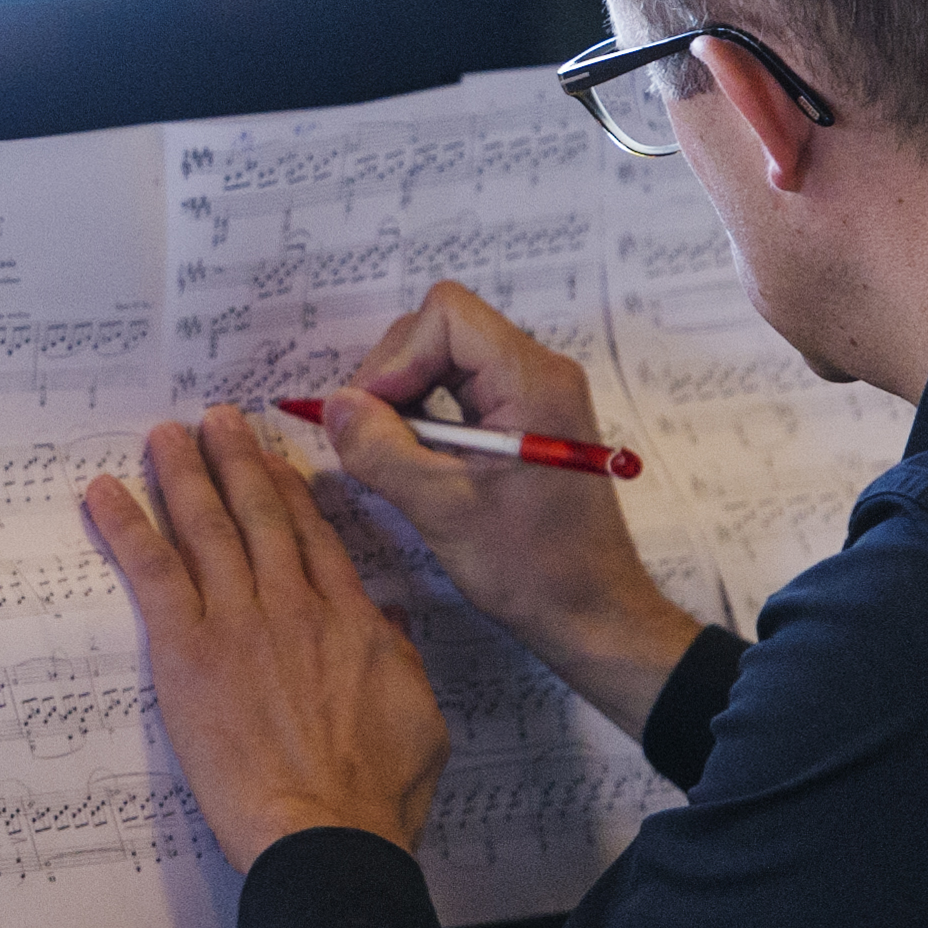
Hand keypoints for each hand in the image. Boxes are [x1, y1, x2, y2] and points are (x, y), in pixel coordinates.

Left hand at [83, 405, 448, 869]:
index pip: (315, 539)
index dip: (291, 494)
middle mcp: (294, 607)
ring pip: (207, 528)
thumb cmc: (375, 795)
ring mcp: (239, 623)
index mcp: (351, 622)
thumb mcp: (420, 718)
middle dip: (237, 461)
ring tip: (165, 435)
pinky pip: (151, 573)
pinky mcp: (188, 651)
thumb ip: (401, 660)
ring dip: (183, 474)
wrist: (329, 833)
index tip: (275, 462)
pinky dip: (125, 527)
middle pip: (260, 516)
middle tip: (215, 420)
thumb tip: (388, 621)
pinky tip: (103, 495)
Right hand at [326, 280, 702, 735]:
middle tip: (371, 439)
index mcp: (532, 381)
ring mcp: (535, 394)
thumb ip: (382, 450)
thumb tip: (334, 406)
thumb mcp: (443, 510)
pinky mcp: (526, 419)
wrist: (593, 612)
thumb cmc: (534, 567)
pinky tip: (418, 462)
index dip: (397, 358)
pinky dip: (426, 416)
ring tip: (394, 455)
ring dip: (406, 398)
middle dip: (394, 376)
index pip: (447, 315)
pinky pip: (461, 390)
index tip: (374, 416)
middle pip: (441, 330)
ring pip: (446, 358)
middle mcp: (539, 373)